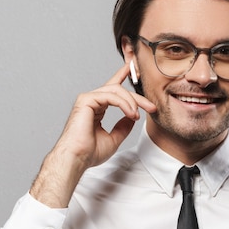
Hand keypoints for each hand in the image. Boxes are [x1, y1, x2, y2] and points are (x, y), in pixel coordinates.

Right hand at [30, 63, 155, 207]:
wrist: (77, 159)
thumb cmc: (89, 153)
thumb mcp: (113, 139)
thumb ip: (123, 127)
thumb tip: (132, 118)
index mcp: (96, 108)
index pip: (112, 89)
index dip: (122, 76)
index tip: (133, 68)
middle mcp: (92, 101)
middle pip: (118, 89)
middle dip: (137, 97)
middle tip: (152, 107)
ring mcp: (88, 99)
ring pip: (116, 91)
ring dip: (131, 102)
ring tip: (137, 116)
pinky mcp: (86, 100)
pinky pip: (110, 96)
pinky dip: (124, 104)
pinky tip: (130, 113)